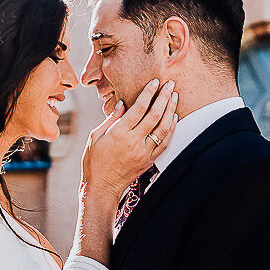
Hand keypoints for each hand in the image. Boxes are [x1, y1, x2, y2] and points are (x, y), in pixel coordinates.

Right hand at [81, 78, 178, 198]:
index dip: (148, 93)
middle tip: (170, 84)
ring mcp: (144, 152)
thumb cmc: (94, 162)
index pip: (138, 108)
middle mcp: (134, 141)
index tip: (155, 82)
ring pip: (163, 127)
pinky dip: (171, 129)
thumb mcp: (95, 137)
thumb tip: (122, 103)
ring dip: (171, 110)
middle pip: (155, 115)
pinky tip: (174, 118)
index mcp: (119, 133)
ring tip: (175, 97)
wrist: (102, 187)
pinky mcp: (150, 160)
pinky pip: (165, 142)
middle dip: (164, 97)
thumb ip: (110, 119)